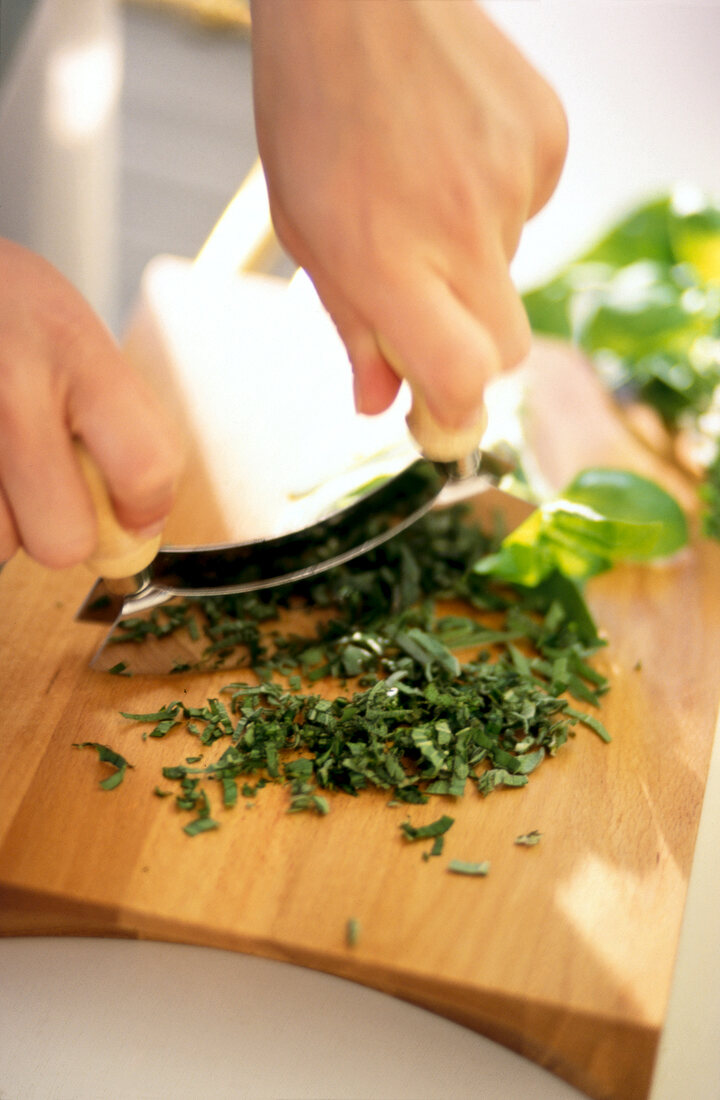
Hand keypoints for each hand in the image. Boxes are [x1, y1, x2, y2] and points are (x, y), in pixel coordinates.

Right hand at [0, 239, 182, 567]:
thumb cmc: (8, 312)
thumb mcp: (77, 335)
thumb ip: (122, 422)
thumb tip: (138, 529)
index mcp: (74, 349)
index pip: (144, 467)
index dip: (145, 507)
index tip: (133, 510)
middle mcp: (13, 382)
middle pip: (63, 539)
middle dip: (63, 531)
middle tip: (51, 493)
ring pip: (1, 546)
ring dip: (5, 526)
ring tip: (1, 468)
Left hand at [250, 0, 566, 432]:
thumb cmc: (313, 109)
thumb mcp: (307, 232)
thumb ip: (352, 326)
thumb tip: (381, 402)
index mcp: (389, 260)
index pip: (461, 379)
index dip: (454, 415)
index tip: (435, 420)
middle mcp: (463, 228)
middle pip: (507, 351)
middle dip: (468, 351)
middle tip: (424, 309)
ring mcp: (515, 181)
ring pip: (511, 274)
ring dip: (471, 263)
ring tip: (420, 193)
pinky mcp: (549, 139)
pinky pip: (530, 211)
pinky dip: (493, 206)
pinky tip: (453, 159)